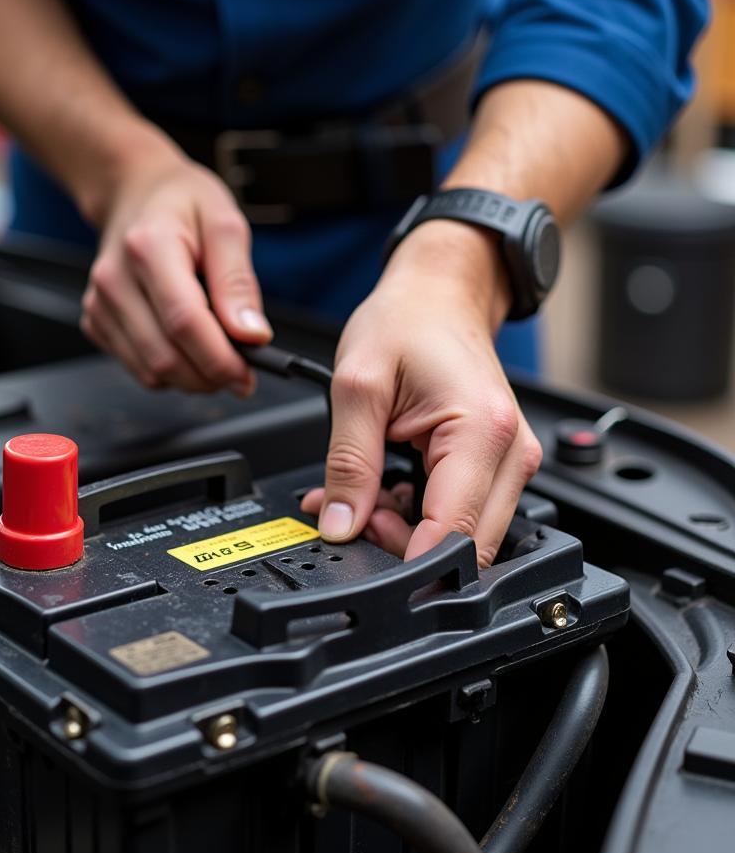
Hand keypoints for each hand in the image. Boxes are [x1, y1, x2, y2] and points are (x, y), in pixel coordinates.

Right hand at [80, 140, 272, 394]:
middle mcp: (115, 279)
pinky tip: (184, 342)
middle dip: (210, 375)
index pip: (184, 321)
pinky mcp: (96, 322)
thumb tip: (252, 335)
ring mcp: (100, 304)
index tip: (248, 372)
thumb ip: (238, 281)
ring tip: (215, 350)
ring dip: (192, 377)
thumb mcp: (225, 224)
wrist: (135, 192)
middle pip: (165, 356)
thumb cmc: (182, 203)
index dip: (220, 358)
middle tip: (240, 368)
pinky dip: (170, 369)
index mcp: (149, 246)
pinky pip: (139, 368)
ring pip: (150, 372)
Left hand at [301, 220, 542, 567]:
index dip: (406, 558)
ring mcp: (511, 461)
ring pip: (465, 535)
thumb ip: (348, 463)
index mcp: (484, 431)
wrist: (438, 293)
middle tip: (357, 510)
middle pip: (467, 545)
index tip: (362, 549)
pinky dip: (419, 515)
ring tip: (367, 493)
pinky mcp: (499, 465)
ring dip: (408, 530)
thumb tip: (340, 525)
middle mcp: (512, 452)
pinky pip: (462, 513)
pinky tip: (388, 490)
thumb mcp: (357, 386)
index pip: (455, 533)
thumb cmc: (407, 322)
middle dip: (405, 545)